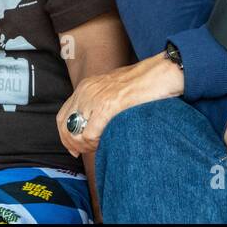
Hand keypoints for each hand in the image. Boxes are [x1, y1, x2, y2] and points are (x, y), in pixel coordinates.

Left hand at [56, 53, 182, 156]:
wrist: (162, 72)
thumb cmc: (145, 83)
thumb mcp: (114, 88)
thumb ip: (100, 102)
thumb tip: (93, 126)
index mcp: (87, 85)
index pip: (63, 115)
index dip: (65, 135)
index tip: (74, 147)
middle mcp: (87, 90)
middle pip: (65, 125)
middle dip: (71, 143)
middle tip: (81, 153)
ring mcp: (96, 98)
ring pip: (75, 132)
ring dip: (84, 146)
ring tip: (98, 147)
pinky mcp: (107, 106)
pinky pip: (89, 134)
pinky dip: (94, 144)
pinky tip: (106, 142)